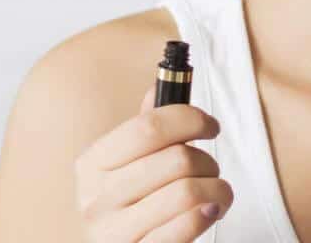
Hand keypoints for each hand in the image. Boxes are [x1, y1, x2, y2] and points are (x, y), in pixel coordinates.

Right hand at [72, 85, 230, 241]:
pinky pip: (188, 226)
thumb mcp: (132, 162)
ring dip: (217, 189)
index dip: (191, 119)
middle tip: (209, 170)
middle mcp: (96, 198)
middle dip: (207, 160)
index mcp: (93, 163)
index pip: (149, 126)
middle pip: (177, 159)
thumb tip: (161, 82)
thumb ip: (147, 126)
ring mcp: (113, 232)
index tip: (210, 126)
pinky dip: (208, 214)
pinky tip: (208, 212)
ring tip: (214, 193)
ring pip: (189, 191)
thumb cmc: (136, 202)